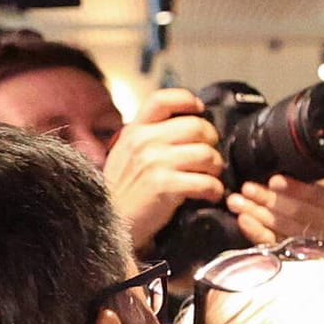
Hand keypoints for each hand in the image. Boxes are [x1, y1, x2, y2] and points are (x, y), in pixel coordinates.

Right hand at [103, 89, 225, 250]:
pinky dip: (214, 189)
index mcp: (135, 130)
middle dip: (212, 142)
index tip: (200, 110)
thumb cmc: (123, 191)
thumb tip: (188, 126)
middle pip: (197, 126)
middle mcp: (143, 141)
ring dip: (216, 168)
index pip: (163, 99)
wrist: (108, 224)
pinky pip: (206, 181)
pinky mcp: (164, 186)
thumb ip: (151, 136)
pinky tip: (210, 194)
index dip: (187, 101)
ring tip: (211, 177)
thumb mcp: (127, 153)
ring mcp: (154, 162)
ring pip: (206, 153)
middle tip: (210, 158)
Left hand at [228, 175, 323, 249]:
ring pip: (284, 229)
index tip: (275, 180)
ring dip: (258, 214)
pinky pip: (274, 245)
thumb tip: (317, 149)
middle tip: (247, 188)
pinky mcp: (296, 258)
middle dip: (271, 200)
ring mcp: (315, 246)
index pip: (320, 197)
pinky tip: (243, 220)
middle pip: (299, 213)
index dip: (297, 189)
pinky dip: (257, 233)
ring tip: (236, 200)